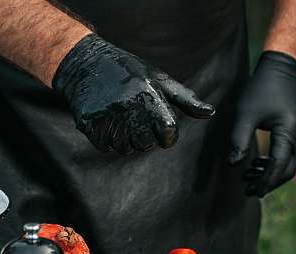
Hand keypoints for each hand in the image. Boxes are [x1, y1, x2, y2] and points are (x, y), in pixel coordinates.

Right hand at [52, 34, 213, 154]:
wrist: (84, 63)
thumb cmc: (130, 72)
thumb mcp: (159, 79)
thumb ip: (186, 100)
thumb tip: (210, 113)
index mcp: (149, 97)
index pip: (168, 134)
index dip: (167, 135)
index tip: (161, 126)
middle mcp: (128, 108)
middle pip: (147, 145)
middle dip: (146, 137)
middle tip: (137, 117)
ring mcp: (107, 117)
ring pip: (126, 148)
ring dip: (127, 139)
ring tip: (121, 116)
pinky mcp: (89, 124)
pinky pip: (107, 146)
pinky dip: (109, 139)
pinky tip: (108, 120)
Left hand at [229, 51, 295, 196]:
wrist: (283, 71)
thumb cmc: (262, 89)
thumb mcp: (245, 114)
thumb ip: (238, 140)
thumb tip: (233, 165)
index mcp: (290, 133)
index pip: (278, 166)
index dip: (265, 182)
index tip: (250, 191)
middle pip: (287, 171)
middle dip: (268, 183)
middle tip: (248, 190)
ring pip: (290, 167)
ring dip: (271, 175)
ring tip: (248, 176)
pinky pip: (291, 158)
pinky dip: (276, 165)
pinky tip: (258, 164)